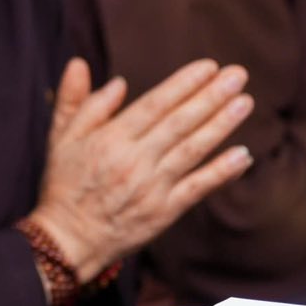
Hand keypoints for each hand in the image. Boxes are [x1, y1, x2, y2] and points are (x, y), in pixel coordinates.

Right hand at [26, 57, 253, 281]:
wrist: (68, 239)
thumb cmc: (65, 184)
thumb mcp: (60, 137)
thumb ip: (75, 101)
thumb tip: (91, 69)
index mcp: (110, 138)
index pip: (154, 104)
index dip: (183, 84)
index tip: (208, 66)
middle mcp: (134, 159)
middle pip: (180, 123)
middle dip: (211, 96)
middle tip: (238, 75)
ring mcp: (152, 187)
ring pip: (193, 150)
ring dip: (221, 125)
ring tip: (244, 103)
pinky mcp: (164, 212)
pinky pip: (198, 188)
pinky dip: (221, 171)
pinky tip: (242, 155)